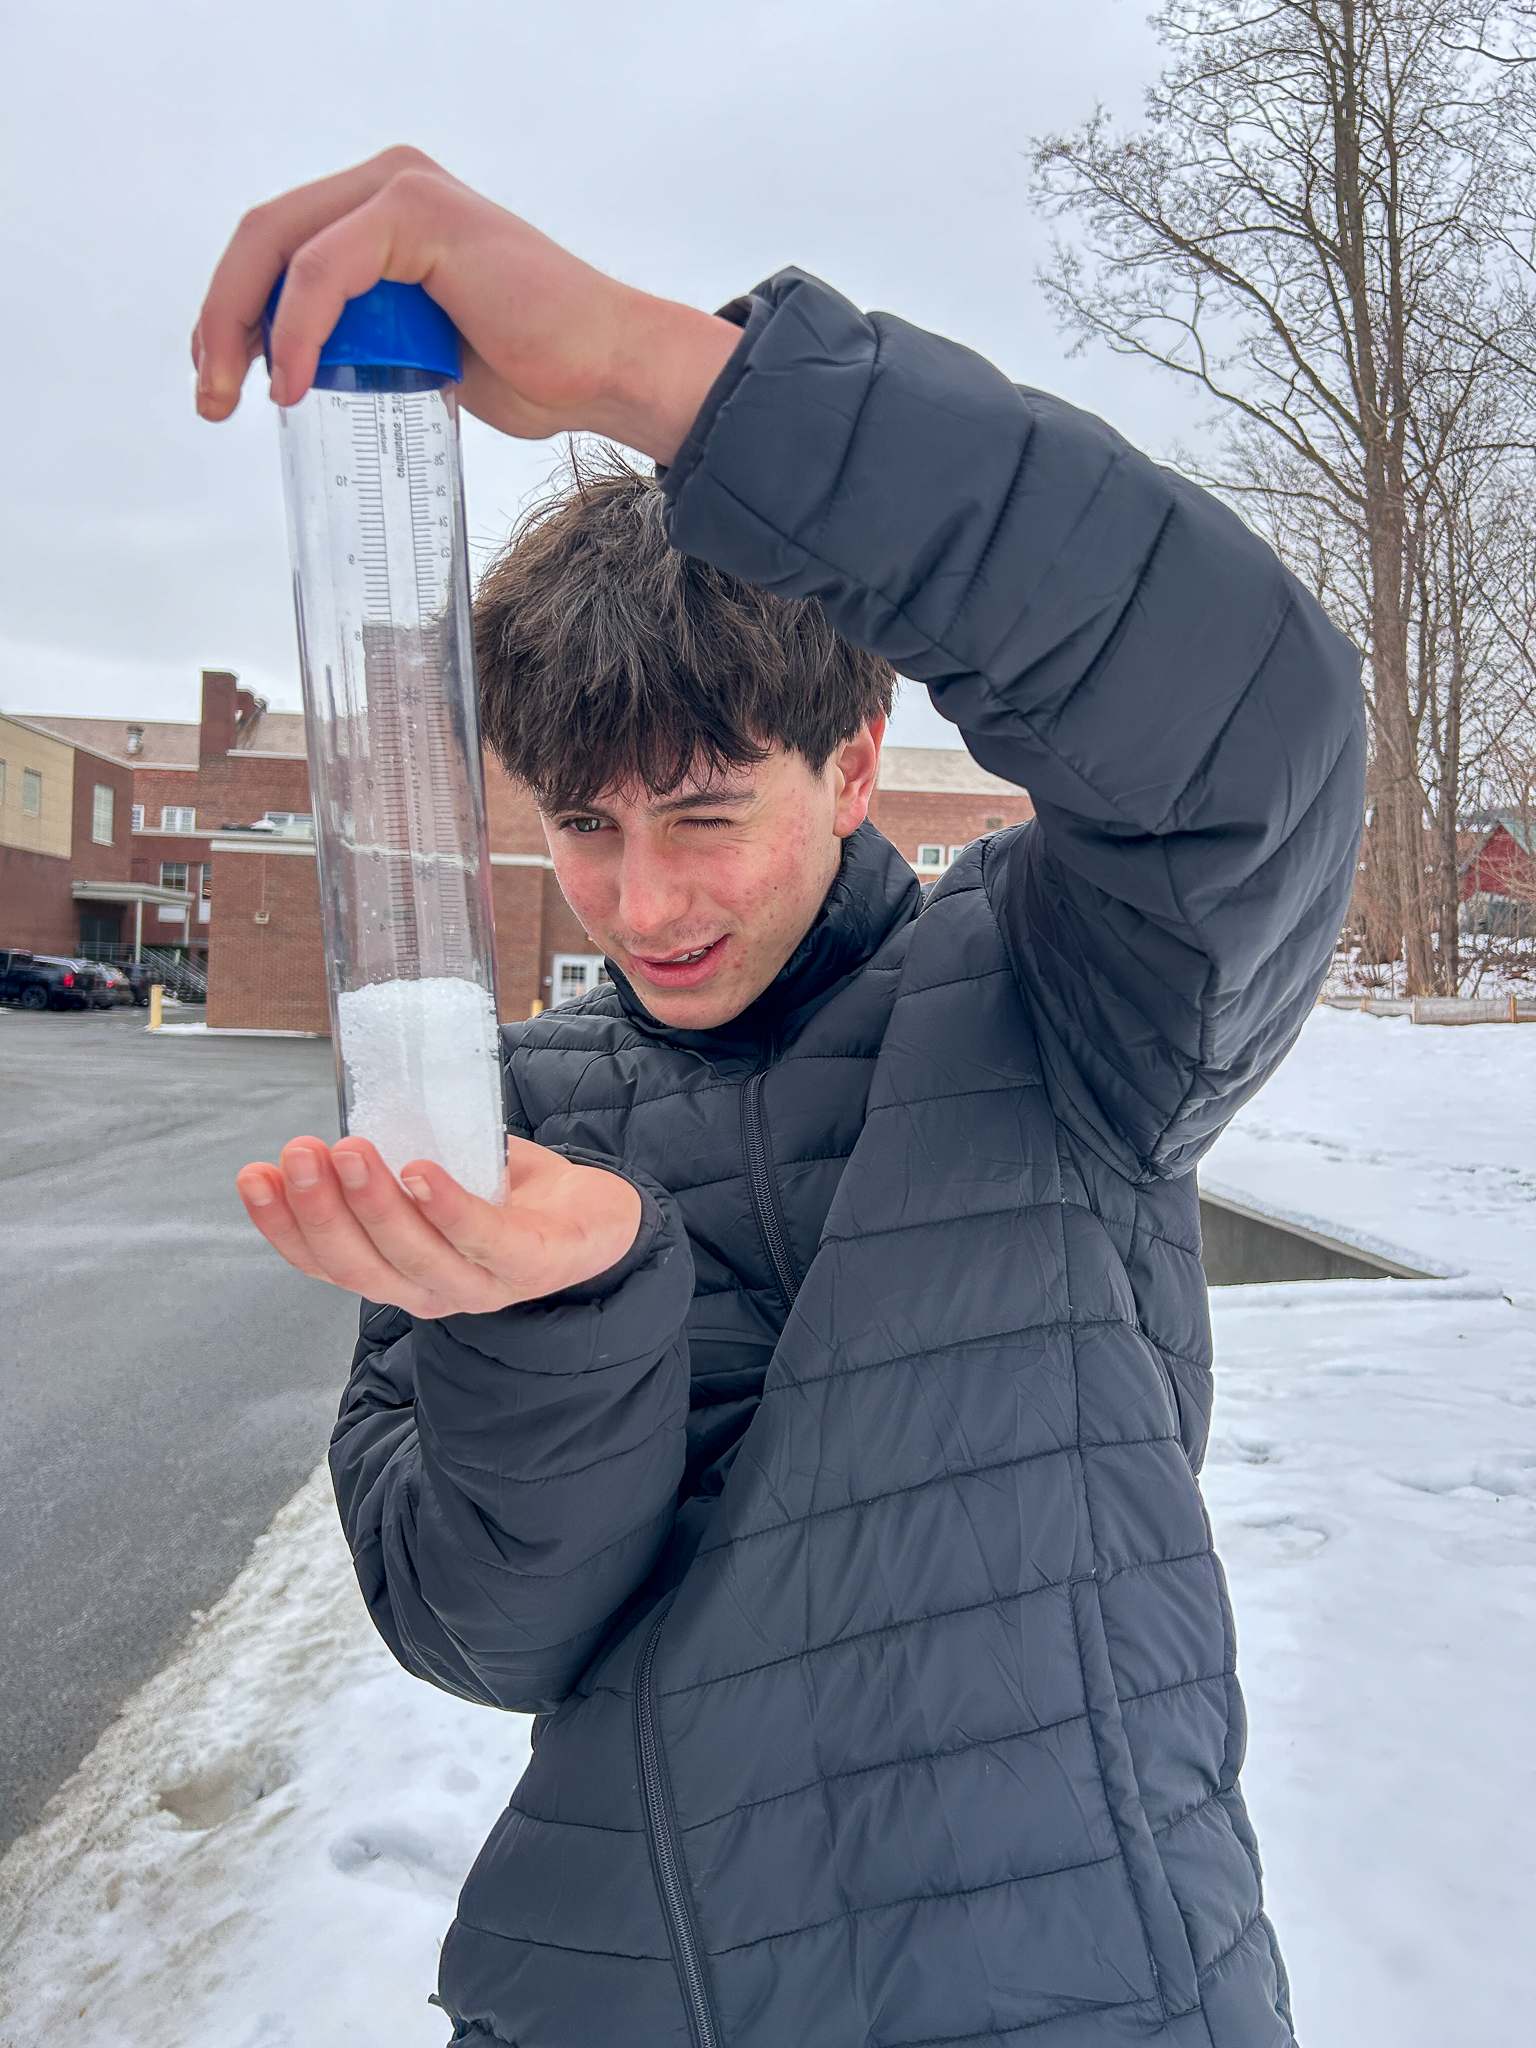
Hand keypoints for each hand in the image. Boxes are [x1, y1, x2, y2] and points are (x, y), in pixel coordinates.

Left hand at [192, 145, 740, 463]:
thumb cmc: (534, 369)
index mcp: (382, 211)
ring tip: (235, 395)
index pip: (276, 248)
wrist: (605, 370)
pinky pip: (324, 269)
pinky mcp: (418, 210)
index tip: (219, 383)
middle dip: (219, 319)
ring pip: (279, 245)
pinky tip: (293, 381)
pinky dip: (298, 327)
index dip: (230, 311)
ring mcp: (401, 189)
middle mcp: (386, 184)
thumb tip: (296, 369)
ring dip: (240, 325)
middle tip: (208, 396)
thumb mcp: (419, 353)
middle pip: (262, 237)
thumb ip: (364, 338)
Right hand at [236, 1133, 643, 1319]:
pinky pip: (486, 1241)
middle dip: (322, 1210)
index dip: (285, 1226)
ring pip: (417, 1258)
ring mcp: (485, 1285)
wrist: (600, 1214)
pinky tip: (423, 1174)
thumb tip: (342, 1103)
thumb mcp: (438, 1171)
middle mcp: (433, 1291)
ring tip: (353, 1151)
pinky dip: (450, 1209)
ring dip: (377, 1205)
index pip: (327, 1263)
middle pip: (362, 1265)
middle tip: (300, 1152)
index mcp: (400, 1272)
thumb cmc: (509, 1194)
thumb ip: (390, 1154)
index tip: (253, 1176)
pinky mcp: (536, 1265)